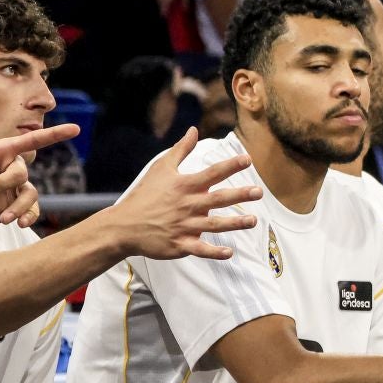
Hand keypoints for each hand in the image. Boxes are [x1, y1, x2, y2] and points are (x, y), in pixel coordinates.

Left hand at [0, 124, 81, 227]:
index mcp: (2, 151)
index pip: (31, 140)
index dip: (54, 134)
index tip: (76, 129)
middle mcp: (13, 167)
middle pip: (20, 174)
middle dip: (0, 186)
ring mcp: (16, 187)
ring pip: (29, 194)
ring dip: (17, 207)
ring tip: (1, 219)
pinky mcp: (16, 204)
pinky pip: (32, 209)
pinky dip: (28, 216)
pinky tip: (19, 224)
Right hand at [104, 128, 261, 260]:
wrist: (123, 225)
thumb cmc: (144, 195)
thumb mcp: (161, 168)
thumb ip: (181, 149)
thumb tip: (194, 130)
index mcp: (184, 185)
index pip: (212, 173)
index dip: (230, 165)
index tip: (248, 160)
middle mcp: (187, 205)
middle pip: (218, 199)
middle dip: (240, 195)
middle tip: (259, 192)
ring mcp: (183, 226)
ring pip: (214, 225)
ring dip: (234, 223)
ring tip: (253, 221)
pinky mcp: (179, 244)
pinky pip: (200, 249)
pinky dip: (214, 252)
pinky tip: (230, 253)